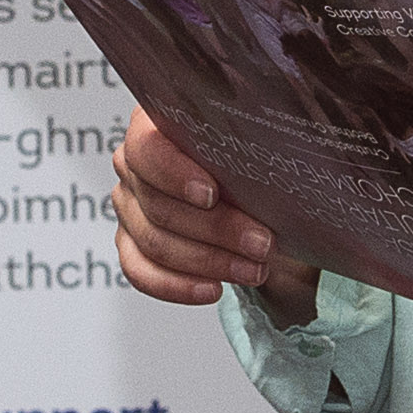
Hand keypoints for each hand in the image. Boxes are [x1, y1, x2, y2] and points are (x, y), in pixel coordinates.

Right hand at [112, 110, 320, 323]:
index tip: (211, 195)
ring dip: (210, 261)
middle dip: (216, 229)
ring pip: (155, 242)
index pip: (146, 147)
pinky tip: (213, 289)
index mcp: (155, 123)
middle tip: (261, 244)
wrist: (262, 197)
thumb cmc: (258, 163)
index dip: (174, 173)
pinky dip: (178, 286)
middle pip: (158, 203)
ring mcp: (130, 205)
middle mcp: (134, 163)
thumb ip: (259, 137)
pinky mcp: (132, 242)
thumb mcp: (266, 143)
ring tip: (254, 269)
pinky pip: (141, 271)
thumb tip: (282, 147)